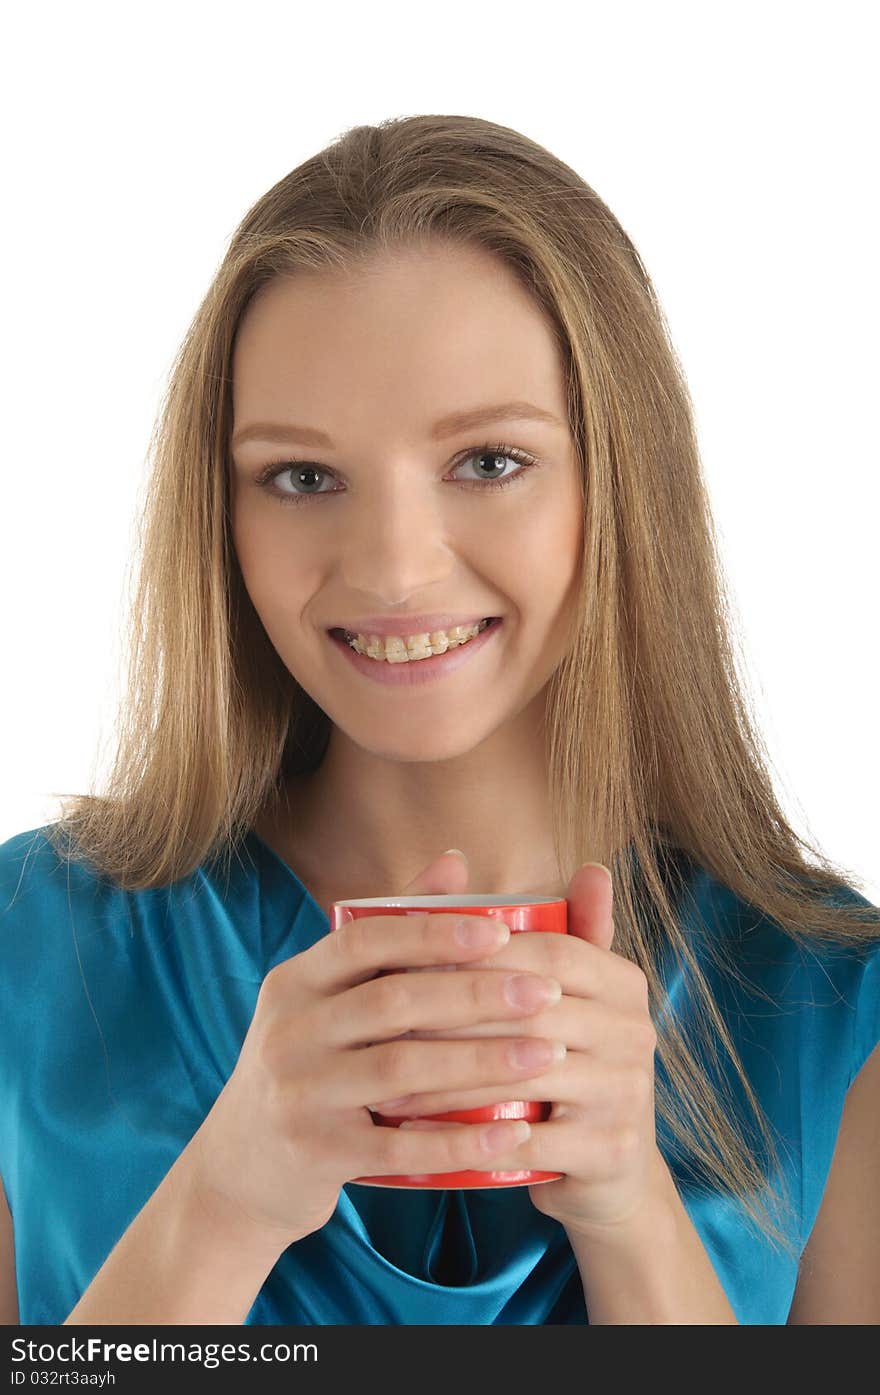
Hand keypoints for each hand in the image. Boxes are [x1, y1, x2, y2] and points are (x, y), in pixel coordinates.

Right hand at [184, 850, 552, 1251]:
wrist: (241, 1168)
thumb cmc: (308, 1063)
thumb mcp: (328, 995)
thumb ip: (391, 928)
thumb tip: (456, 860)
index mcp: (295, 982)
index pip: (363, 939)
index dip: (432, 931)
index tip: (502, 932)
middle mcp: (289, 1032)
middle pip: (391, 1003)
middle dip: (475, 994)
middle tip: (545, 992)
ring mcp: (300, 1096)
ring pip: (401, 1072)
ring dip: (481, 1062)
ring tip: (547, 1053)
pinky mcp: (318, 1155)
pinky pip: (401, 1148)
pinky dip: (462, 1141)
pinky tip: (515, 1131)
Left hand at [373, 858, 666, 1238]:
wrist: (608, 1174)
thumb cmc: (563, 1069)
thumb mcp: (554, 1000)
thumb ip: (526, 932)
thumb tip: (480, 854)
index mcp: (622, 982)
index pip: (548, 948)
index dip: (479, 949)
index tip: (408, 958)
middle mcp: (637, 1029)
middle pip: (529, 1006)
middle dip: (448, 1012)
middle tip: (380, 1019)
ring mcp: (628, 1091)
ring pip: (520, 1071)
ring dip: (444, 1075)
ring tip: (384, 1075)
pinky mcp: (611, 1149)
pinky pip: (524, 1139)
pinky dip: (464, 1136)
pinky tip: (413, 1133)